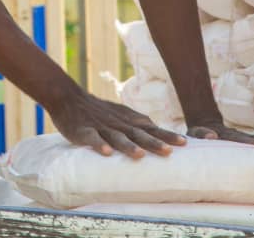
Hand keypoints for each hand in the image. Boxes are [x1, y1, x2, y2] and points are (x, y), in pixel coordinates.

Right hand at [48, 86, 185, 158]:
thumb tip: (158, 133)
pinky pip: (92, 138)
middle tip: (170, 151)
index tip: (185, 143)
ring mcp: (101, 127)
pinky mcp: (83, 131)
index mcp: (128, 120)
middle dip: (154, 142)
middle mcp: (118, 123)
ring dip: (129, 146)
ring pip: (117, 137)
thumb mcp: (121, 114)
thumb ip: (137, 123)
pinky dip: (99, 145)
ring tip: (140, 155)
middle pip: (139, 134)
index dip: (168, 136)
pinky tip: (106, 153)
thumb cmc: (98, 110)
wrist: (69, 97)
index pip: (152, 129)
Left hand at [188, 121, 253, 149]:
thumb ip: (202, 133)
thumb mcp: (196, 132)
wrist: (206, 123)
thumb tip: (211, 136)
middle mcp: (240, 136)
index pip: (242, 139)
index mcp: (228, 135)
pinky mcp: (248, 143)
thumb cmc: (199, 132)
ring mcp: (245, 139)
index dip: (252, 142)